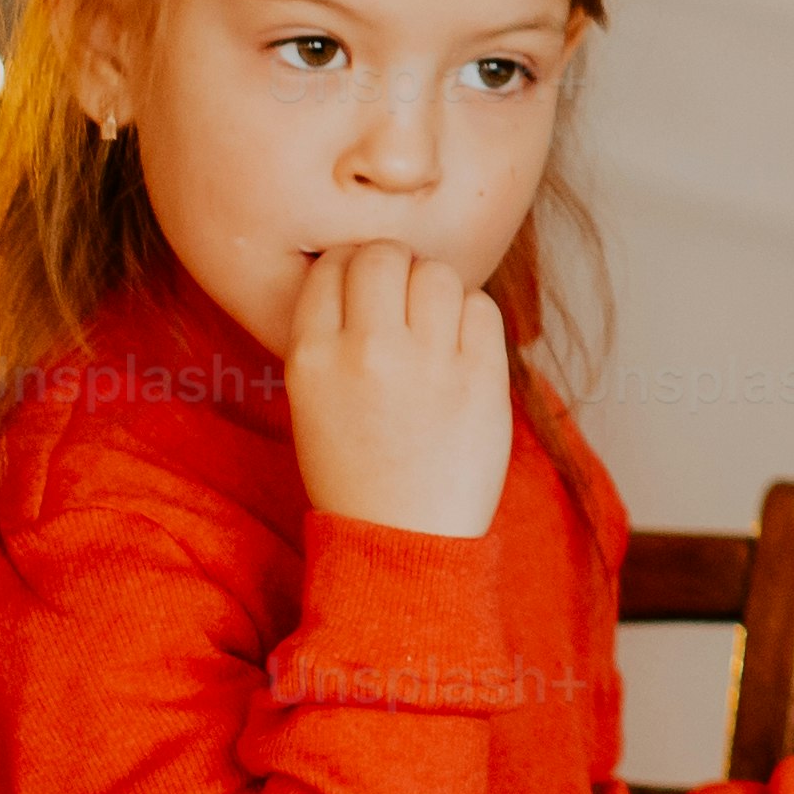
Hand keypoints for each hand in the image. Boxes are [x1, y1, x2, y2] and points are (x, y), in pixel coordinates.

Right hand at [284, 242, 516, 539]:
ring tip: (433, 324)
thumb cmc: (354, 470)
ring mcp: (428, 364)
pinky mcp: (481, 378)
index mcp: (312, 358)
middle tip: (402, 299)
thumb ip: (330, 334)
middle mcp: (366, 352)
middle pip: (383, 254)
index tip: (363, 290)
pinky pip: (480, 305)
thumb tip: (360, 269)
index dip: (350, 268)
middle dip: (394, 266)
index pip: (331, 266)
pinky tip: (460, 346)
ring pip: (436, 271)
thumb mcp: (312, 400)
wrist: (402, 540)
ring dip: (436, 288)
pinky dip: (472, 315)